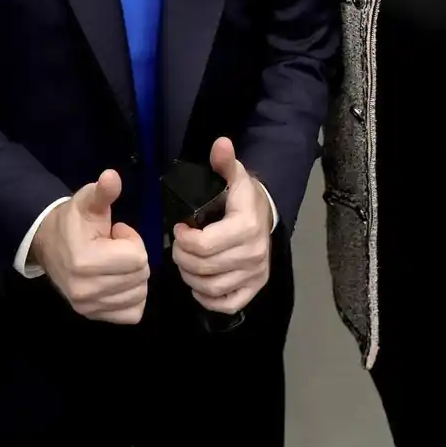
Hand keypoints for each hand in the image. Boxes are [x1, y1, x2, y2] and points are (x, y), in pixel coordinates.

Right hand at [30, 169, 148, 324]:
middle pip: (141, 275)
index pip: (138, 257)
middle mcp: (85, 289)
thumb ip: (103, 192)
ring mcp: (87, 306)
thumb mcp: (88, 201)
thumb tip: (111, 176)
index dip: (132, 240)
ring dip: (134, 277)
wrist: (48, 243)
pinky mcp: (91, 315)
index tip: (117, 233)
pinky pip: (132, 313)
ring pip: (139, 294)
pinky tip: (118, 281)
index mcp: (86, 261)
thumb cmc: (74, 221)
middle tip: (115, 247)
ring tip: (114, 262)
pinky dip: (132, 297)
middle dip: (134, 257)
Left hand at [171, 137, 271, 315]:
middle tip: (180, 246)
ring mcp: (255, 274)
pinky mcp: (253, 289)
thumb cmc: (241, 197)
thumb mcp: (233, 176)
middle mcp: (253, 254)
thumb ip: (223, 162)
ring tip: (188, 260)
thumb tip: (220, 143)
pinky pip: (223, 303)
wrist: (265, 216)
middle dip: (182, 257)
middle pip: (202, 267)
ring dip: (190, 276)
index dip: (183, 239)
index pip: (203, 245)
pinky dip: (206, 297)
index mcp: (246, 227)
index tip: (180, 228)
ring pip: (208, 287)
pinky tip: (201, 280)